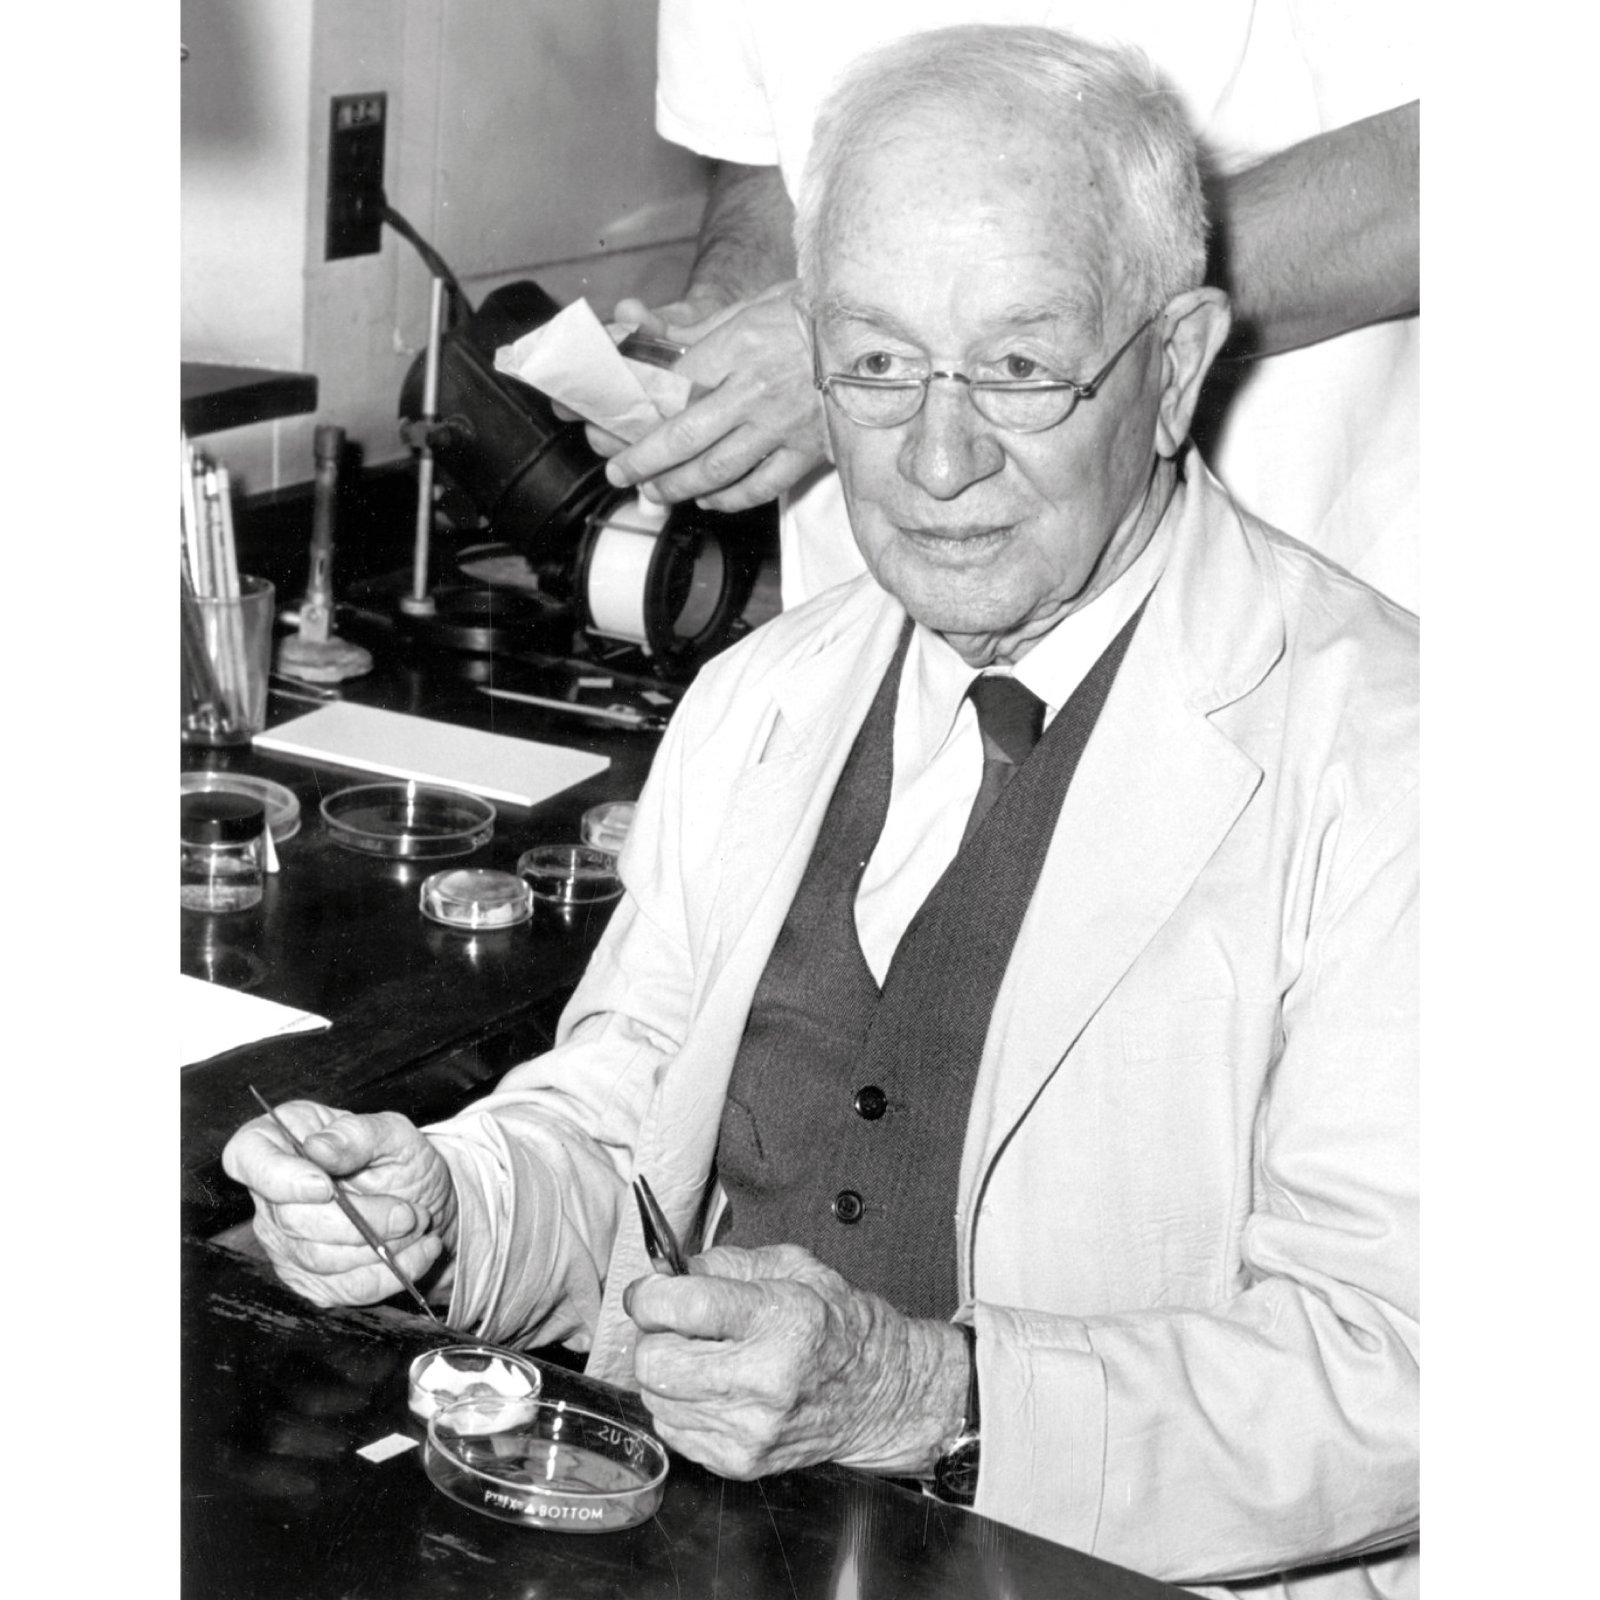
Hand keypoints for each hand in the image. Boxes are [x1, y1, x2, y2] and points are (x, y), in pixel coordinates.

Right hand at [221, 1100, 457, 1309]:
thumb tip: (318, 1146)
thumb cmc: (402, 1161)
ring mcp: (285, 1243)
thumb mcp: (393, 1133)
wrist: (426, 1203)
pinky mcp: (310, 1281)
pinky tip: (419, 1252)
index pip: (247, 1157)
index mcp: (280, 1142)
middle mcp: (272, 1196)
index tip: (325, 1186)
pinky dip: (389, 1274)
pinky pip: (344, 1287)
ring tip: (415, 1223)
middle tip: (407, 1211)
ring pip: (319, 1258)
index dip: (278, 1176)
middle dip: (360, 1219)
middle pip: (292, 1218)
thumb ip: (357, 1133)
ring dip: (378, 1247)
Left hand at [598, 282, 827, 511]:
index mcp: (739, 345)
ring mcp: (782, 425)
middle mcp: (756, 390)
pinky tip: (709, 500)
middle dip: (643, 461)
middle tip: (619, 473)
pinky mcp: (807, 451)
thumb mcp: (752, 306)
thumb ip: (698, 329)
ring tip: (654, 492)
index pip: (674, 385)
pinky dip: (729, 499)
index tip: (616, 424)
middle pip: (684, 436)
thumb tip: (642, 330)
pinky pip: (760, 486)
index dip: (639, 410)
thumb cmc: (813, 316)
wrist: (879, 338)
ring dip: (678, 486)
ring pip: (717, 470)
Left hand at [625, 1243, 966, 1478]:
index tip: (650, 1289)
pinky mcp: (740, 1462)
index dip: (649, 1294)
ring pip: (656, 1398)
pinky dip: (680, 1405)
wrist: (877, 1393)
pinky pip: (672, 1430)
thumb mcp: (792, 1265)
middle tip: (679, 1327)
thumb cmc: (835, 1322)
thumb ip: (724, 1263)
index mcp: (779, 1319)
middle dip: (656, 1337)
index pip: (682, 1306)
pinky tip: (715, 1388)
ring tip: (706, 1358)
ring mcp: (750, 1430)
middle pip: (655, 1362)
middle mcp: (764, 1380)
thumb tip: (666, 1273)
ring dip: (668, 1373)